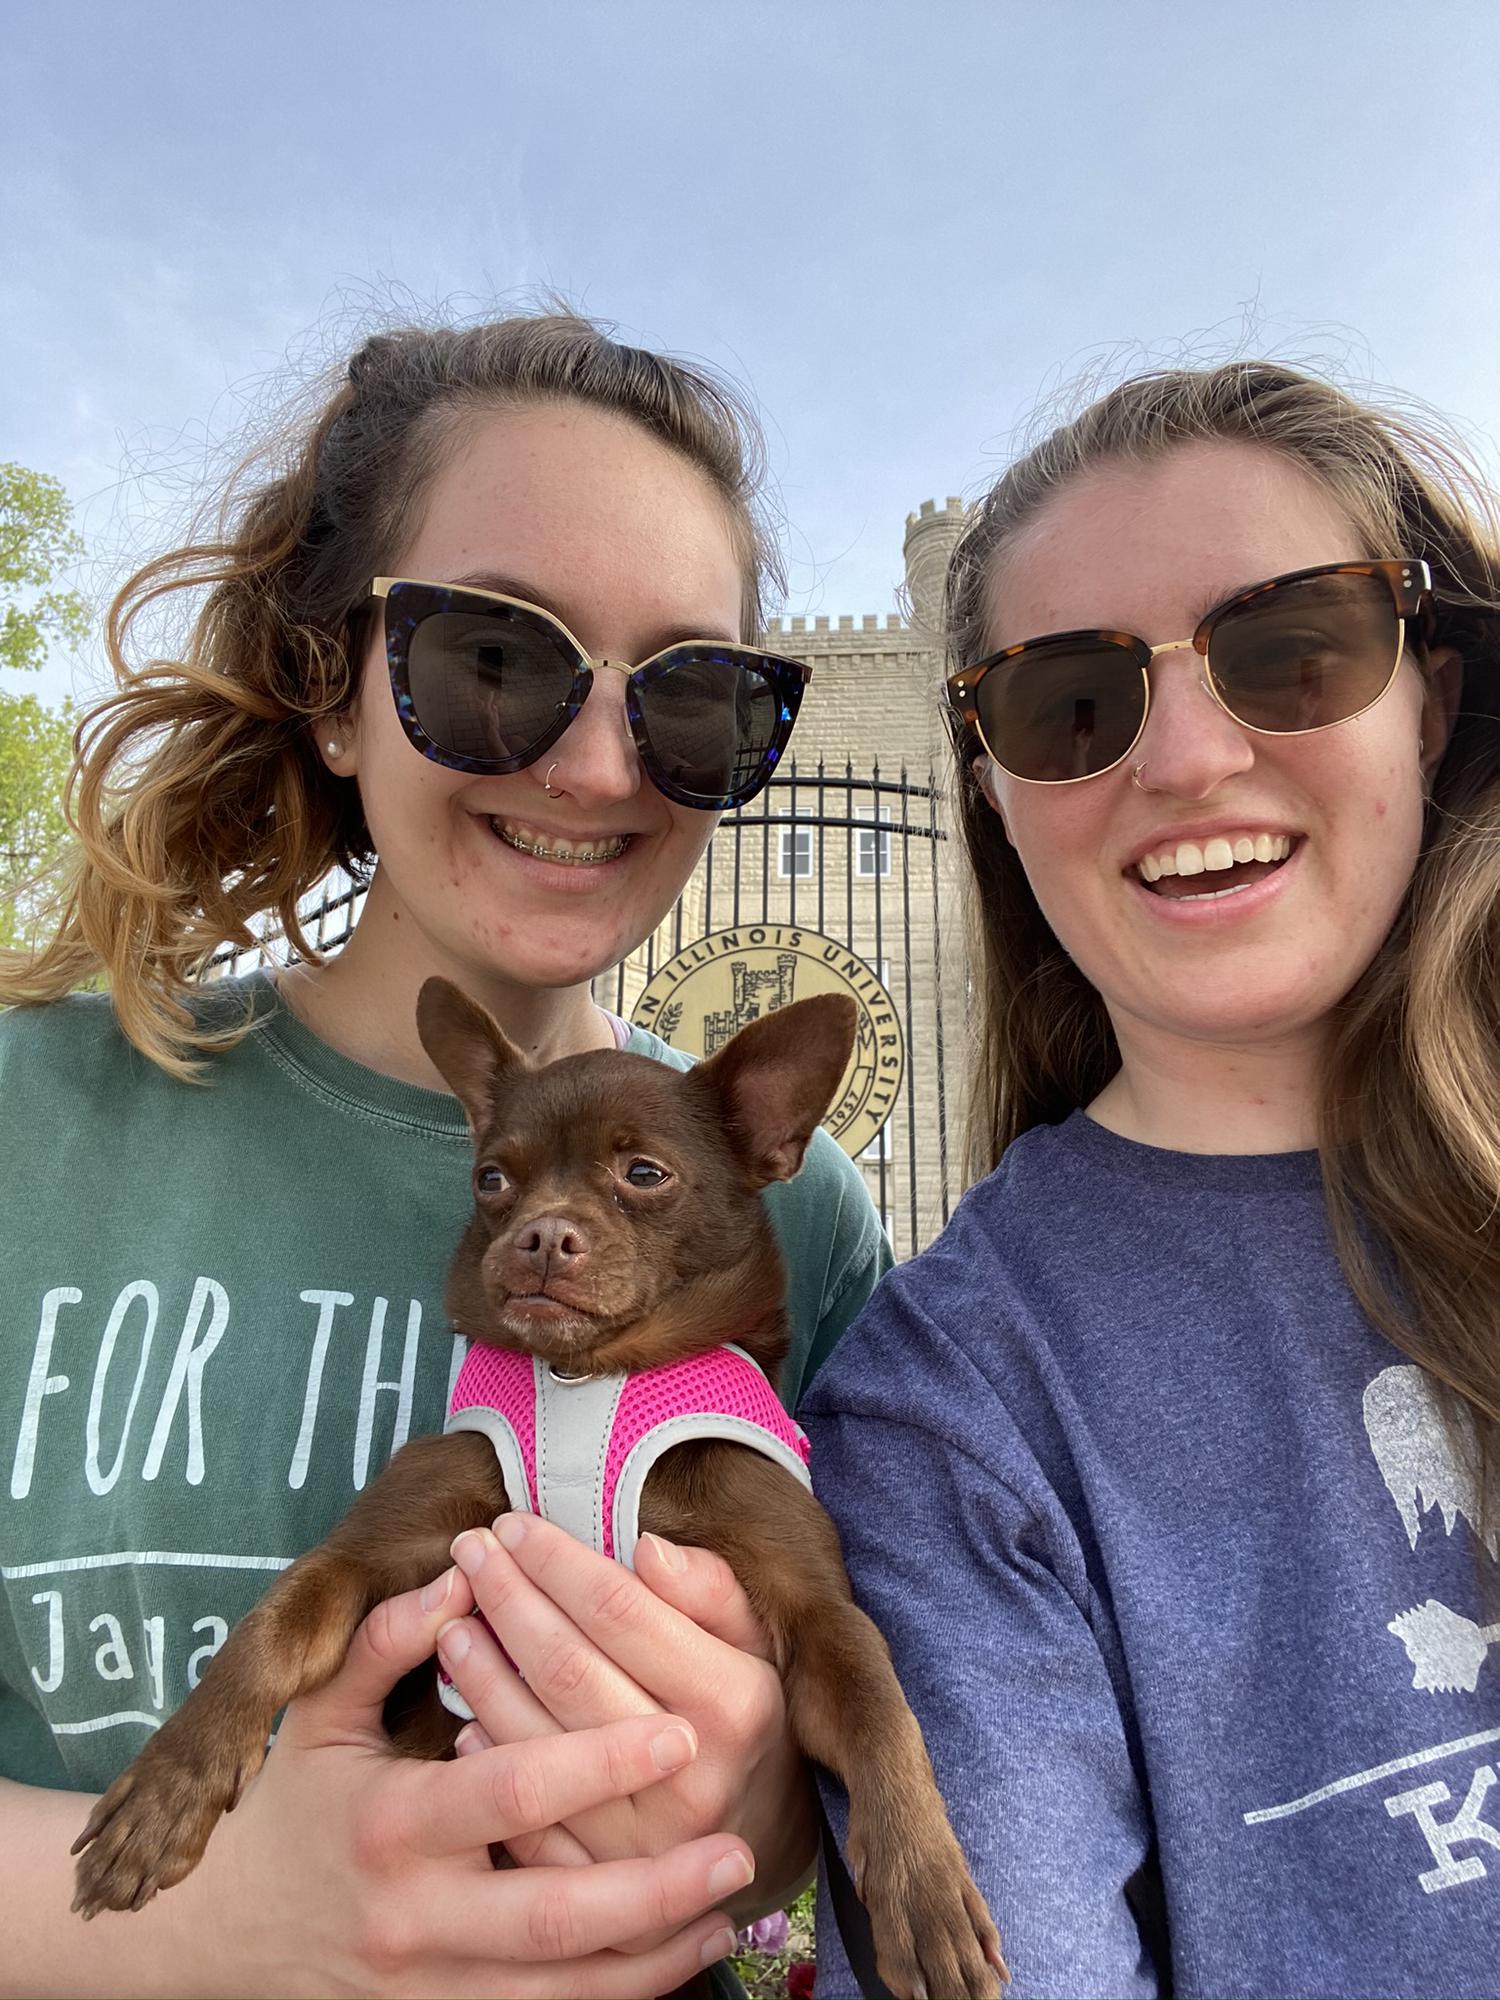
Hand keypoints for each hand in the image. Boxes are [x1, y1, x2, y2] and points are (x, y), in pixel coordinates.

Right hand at [152, 1566, 747, 1997]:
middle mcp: (415, 1917)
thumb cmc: (294, 1798)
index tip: (679, 1731)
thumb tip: (461, 1575)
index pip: (512, 1793)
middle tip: (737, 1846)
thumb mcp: (323, 1710)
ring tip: (729, 1912)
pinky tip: (680, 1957)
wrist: (229, 1928)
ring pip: (562, 1990)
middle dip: (652, 1888)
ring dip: (654, 1955)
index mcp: (392, 1824)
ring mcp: (432, 1987)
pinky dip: (619, 1996)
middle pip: (552, 1916)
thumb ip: (389, 1638)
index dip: (597, 1762)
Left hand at [439, 1515, 816, 1914]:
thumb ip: (711, 1591)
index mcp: (730, 1702)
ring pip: (534, 1741)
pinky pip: (524, 1822)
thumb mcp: (755, 1646)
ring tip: (453, 1621)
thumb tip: (647, 1549)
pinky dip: (489, 1763)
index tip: (513, 1525)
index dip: (559, 1563)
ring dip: (482, 1674)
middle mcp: (685, 1772)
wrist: (765, 1841)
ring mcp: (638, 1839)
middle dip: (509, 1598)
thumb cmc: (745, 1718)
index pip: (622, 1613)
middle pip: (568, 1669)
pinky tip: (462, 1719)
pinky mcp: (600, 1886)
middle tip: (469, 1550)